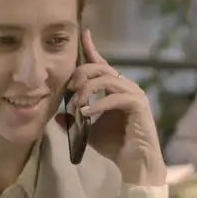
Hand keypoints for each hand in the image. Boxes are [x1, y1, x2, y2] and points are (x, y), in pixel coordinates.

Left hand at [61, 30, 166, 185]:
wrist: (135, 164)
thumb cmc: (115, 146)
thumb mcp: (88, 132)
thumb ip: (74, 121)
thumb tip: (57, 115)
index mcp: (115, 89)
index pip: (101, 63)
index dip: (92, 48)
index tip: (83, 33)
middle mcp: (126, 87)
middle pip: (100, 68)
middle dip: (80, 75)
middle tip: (68, 90)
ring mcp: (134, 94)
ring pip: (106, 80)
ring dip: (86, 91)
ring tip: (76, 106)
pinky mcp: (139, 105)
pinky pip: (115, 97)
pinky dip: (98, 105)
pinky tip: (86, 114)